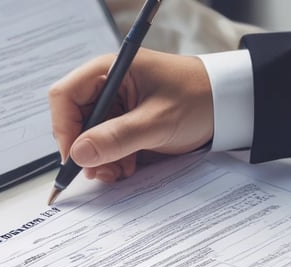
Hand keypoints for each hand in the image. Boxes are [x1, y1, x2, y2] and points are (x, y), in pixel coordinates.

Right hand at [48, 49, 212, 181]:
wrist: (227, 104)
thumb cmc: (198, 98)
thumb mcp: (157, 122)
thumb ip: (117, 138)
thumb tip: (80, 153)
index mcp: (110, 70)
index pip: (65, 96)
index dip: (64, 128)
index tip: (76, 157)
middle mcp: (107, 85)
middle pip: (73, 120)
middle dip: (85, 149)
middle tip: (99, 171)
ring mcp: (116, 104)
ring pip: (88, 136)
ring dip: (99, 159)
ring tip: (118, 172)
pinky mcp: (124, 122)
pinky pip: (105, 143)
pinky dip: (111, 160)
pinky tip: (127, 168)